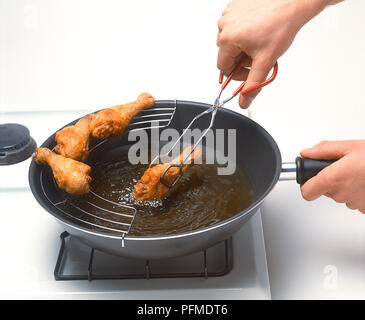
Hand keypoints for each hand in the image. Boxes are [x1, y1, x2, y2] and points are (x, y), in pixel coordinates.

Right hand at [216, 0, 337, 107]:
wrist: (293, 3)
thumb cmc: (281, 25)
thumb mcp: (265, 61)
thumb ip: (253, 85)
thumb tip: (244, 101)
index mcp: (227, 39)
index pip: (224, 68)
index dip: (239, 74)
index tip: (251, 70)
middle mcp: (224, 25)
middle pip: (227, 55)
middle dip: (242, 59)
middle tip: (259, 55)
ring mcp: (229, 14)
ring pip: (230, 42)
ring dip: (243, 47)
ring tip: (260, 42)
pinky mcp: (234, 7)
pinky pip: (234, 27)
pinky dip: (244, 33)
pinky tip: (257, 31)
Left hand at [300, 140, 364, 213]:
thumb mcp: (349, 146)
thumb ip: (323, 150)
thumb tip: (307, 153)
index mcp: (333, 179)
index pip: (307, 192)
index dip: (307, 185)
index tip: (309, 180)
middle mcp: (341, 194)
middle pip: (325, 191)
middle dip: (330, 180)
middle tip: (343, 168)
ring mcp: (354, 203)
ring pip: (340, 195)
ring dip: (345, 185)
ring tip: (358, 173)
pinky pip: (354, 200)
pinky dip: (357, 192)